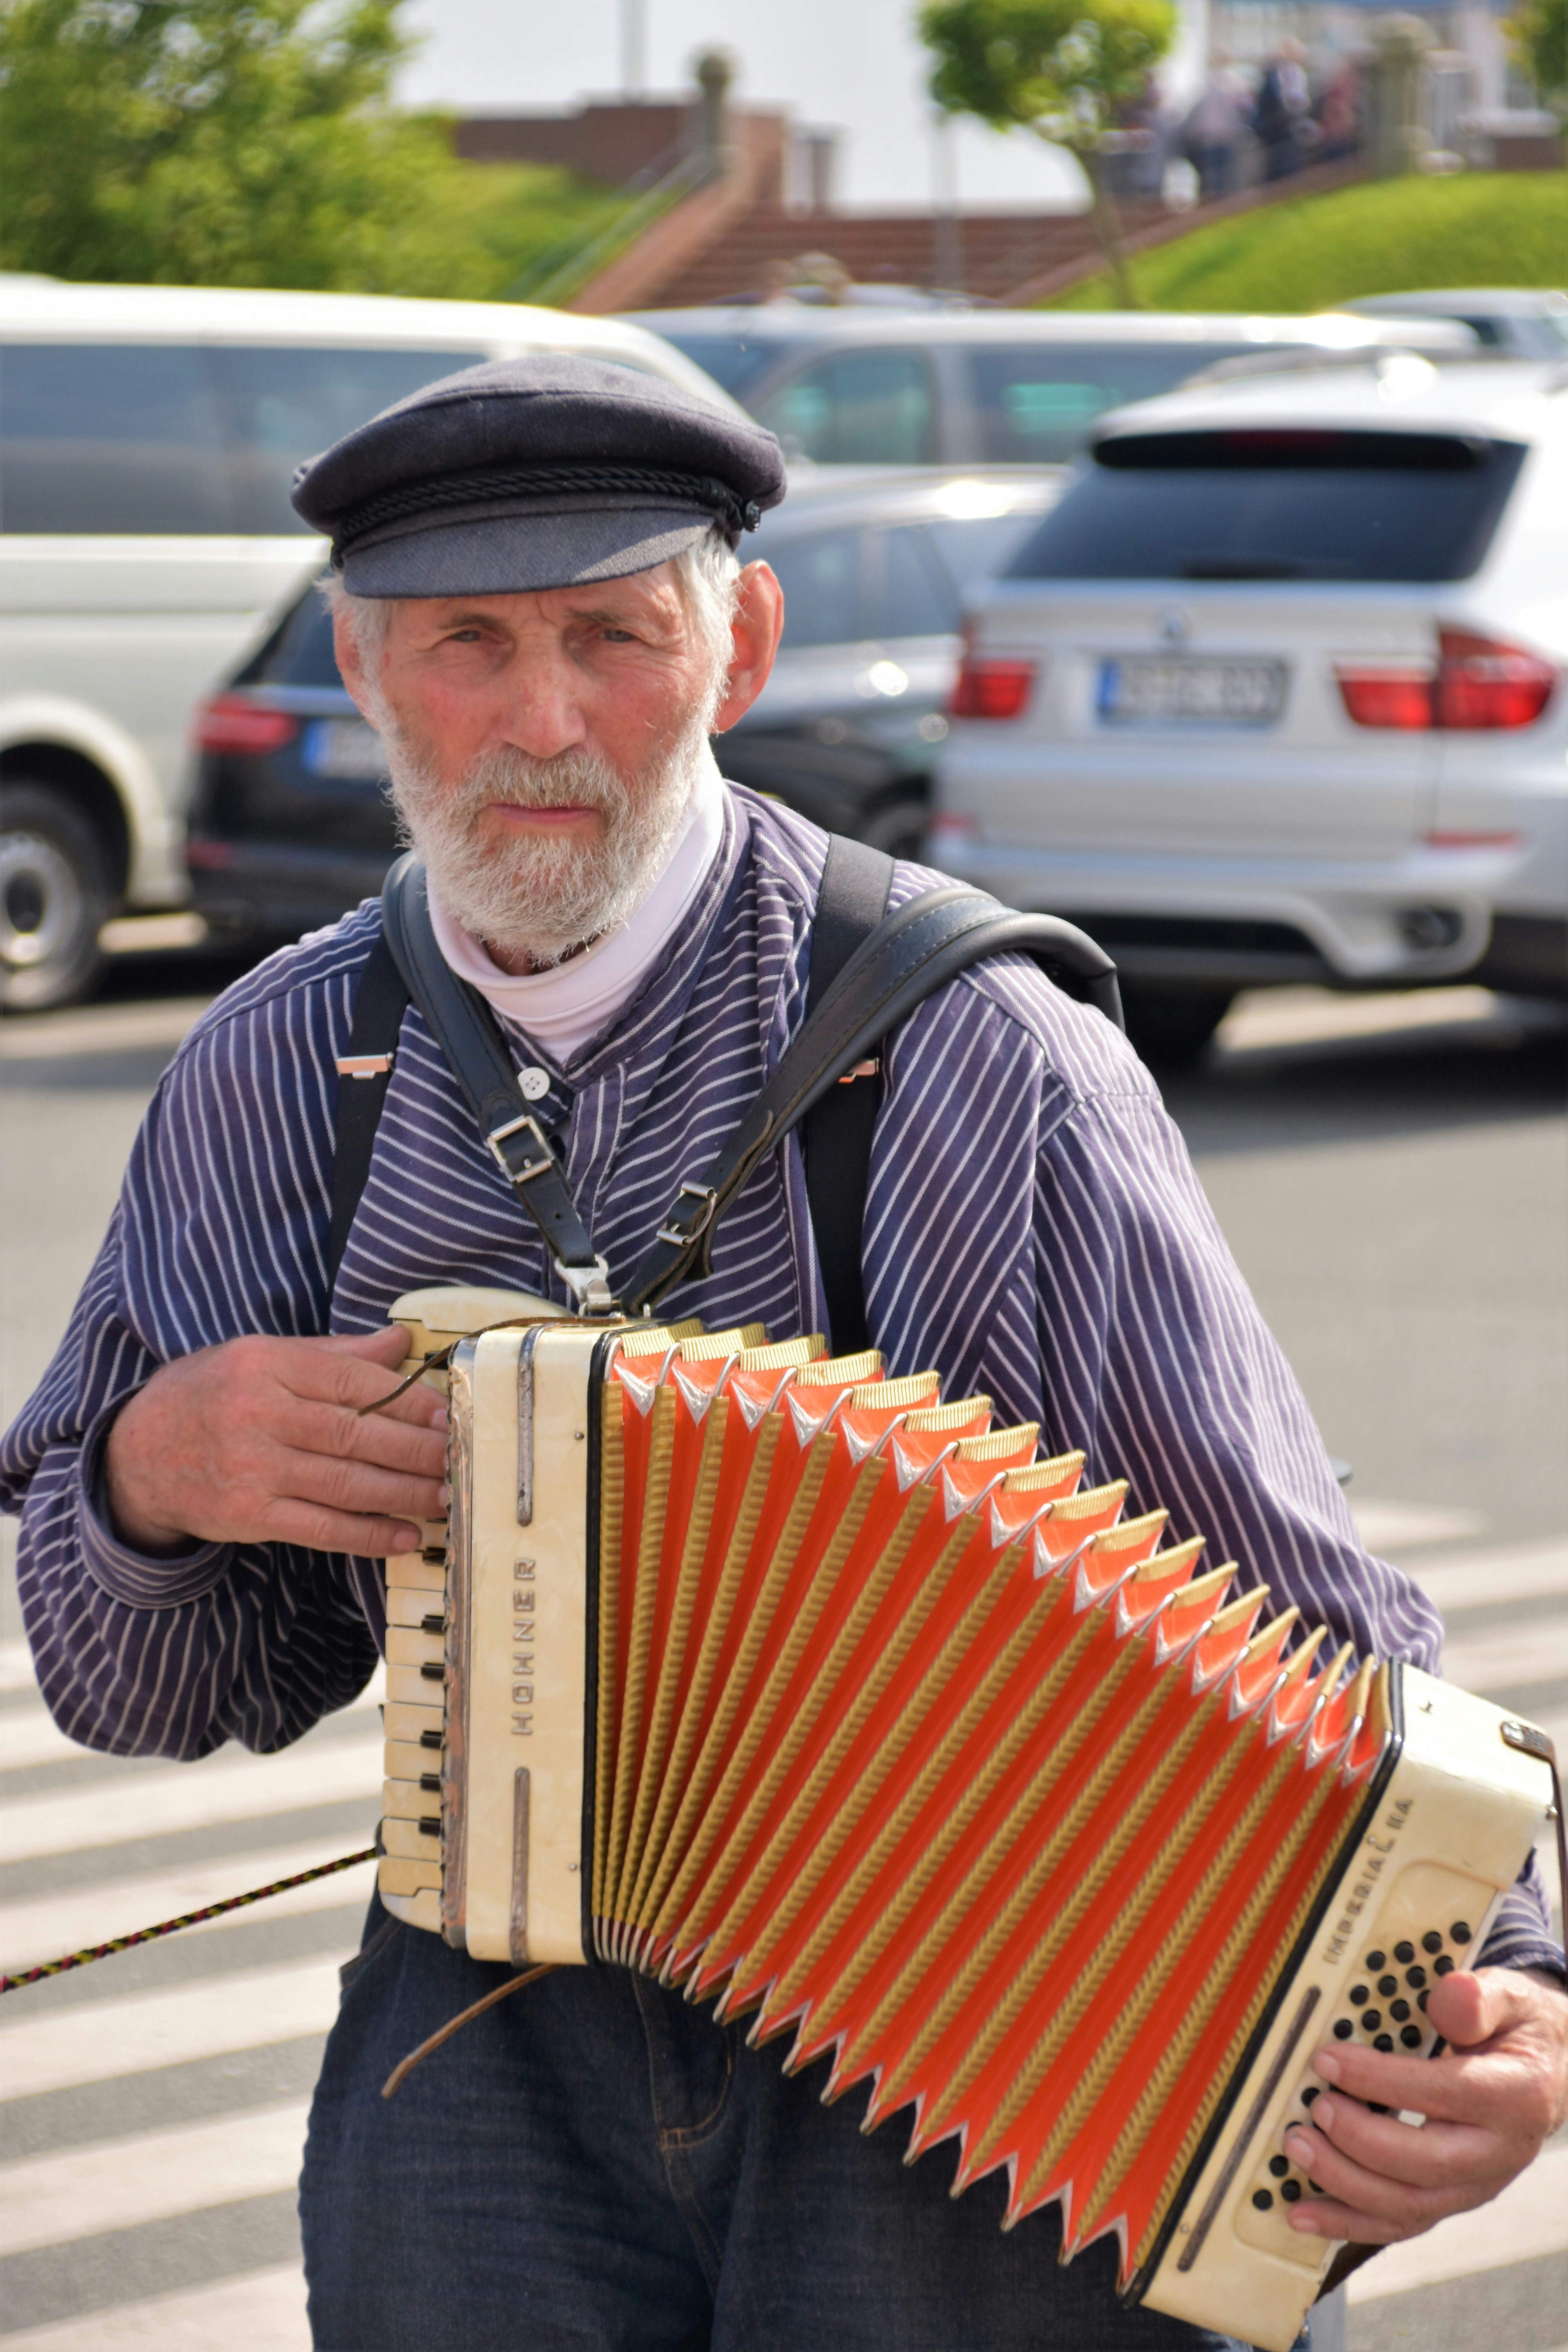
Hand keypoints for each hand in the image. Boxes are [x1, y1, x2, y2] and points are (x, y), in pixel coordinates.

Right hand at [104, 1327, 446, 1560]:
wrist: (138, 1452)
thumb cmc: (212, 1394)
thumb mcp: (261, 1356)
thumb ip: (333, 1354)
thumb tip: (400, 1341)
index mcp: (266, 1364)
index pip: (353, 1381)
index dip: (409, 1401)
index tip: (450, 1415)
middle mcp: (259, 1414)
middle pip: (356, 1434)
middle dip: (418, 1450)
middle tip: (462, 1457)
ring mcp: (252, 1469)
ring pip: (346, 1484)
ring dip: (405, 1494)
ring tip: (447, 1495)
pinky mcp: (248, 1516)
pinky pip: (321, 1528)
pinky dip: (368, 1535)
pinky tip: (406, 1535)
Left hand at [1283, 1965, 1567, 2246]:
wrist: (1544, 2075)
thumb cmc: (1515, 2031)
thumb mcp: (1508, 1998)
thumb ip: (1478, 1998)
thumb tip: (1450, 1996)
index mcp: (1514, 2096)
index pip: (1440, 2094)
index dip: (1378, 2079)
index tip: (1328, 2058)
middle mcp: (1497, 2152)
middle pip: (1423, 2164)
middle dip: (1357, 2140)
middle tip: (1313, 2107)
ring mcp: (1473, 2185)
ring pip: (1407, 2205)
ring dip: (1343, 2182)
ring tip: (1297, 2147)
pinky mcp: (1450, 2199)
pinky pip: (1399, 2223)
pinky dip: (1348, 2223)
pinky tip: (1304, 2212)